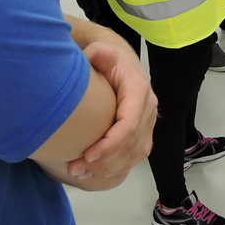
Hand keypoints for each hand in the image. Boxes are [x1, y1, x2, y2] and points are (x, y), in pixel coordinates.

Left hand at [66, 41, 157, 181]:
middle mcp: (148, 107)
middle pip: (132, 144)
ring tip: (80, 173)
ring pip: (135, 154)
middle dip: (104, 161)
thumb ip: (100, 55)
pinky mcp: (144, 131)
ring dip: (109, 168)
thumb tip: (105, 55)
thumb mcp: (99, 52)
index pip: (129, 124)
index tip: (87, 155)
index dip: (110, 144)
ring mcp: (148, 121)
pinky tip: (95, 172)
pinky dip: (117, 167)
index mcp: (139, 90)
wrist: (117, 62)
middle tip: (75, 169)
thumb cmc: (105, 60)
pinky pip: (135, 155)